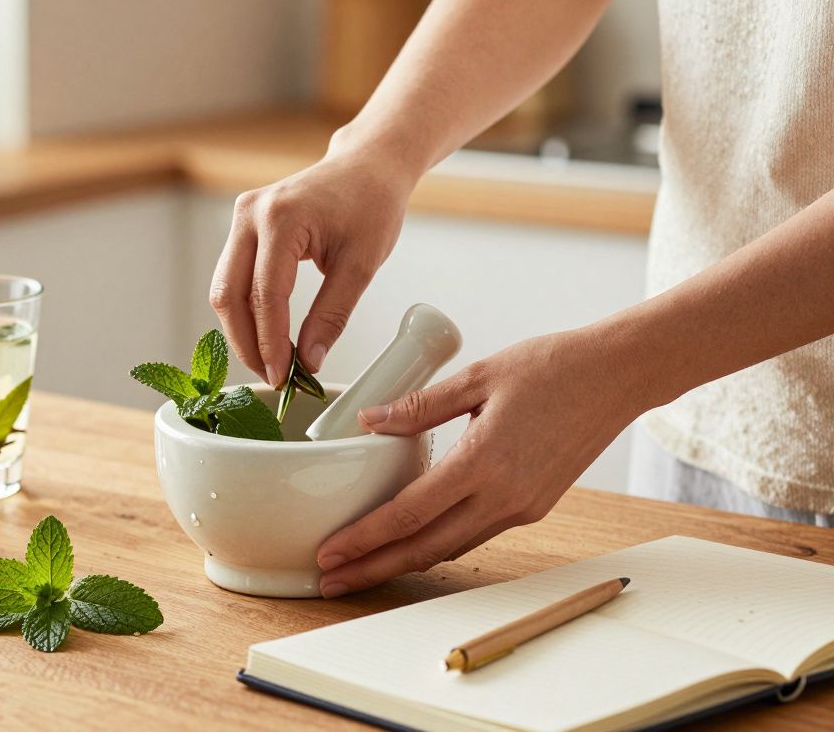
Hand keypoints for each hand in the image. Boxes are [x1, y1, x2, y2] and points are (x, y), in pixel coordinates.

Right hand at [209, 146, 413, 385]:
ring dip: (243, 330)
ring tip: (271, 361)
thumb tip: (309, 362)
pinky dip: (247, 310)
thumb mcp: (361, 264)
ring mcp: (242, 217)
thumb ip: (332, 315)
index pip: (266, 294)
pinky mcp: (243, 226)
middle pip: (229, 294)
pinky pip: (233, 277)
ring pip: (225, 289)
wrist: (367, 166)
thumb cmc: (371, 204)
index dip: (270, 342)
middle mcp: (251, 214)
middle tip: (272, 377)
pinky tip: (267, 334)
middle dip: (246, 342)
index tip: (283, 377)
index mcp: (283, 218)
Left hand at [314, 328, 645, 597]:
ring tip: (362, 568)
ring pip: (450, 548)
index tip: (329, 553)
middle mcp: (503, 496)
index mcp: (483, 462)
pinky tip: (411, 542)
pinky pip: (474, 535)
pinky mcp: (533, 507)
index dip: (364, 539)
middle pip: (424, 548)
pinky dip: (437, 545)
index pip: (409, 513)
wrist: (618, 376)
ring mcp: (521, 507)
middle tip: (331, 580)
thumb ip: (418, 405)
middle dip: (373, 568)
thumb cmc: (553, 367)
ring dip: (403, 562)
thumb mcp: (477, 376)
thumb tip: (369, 421)